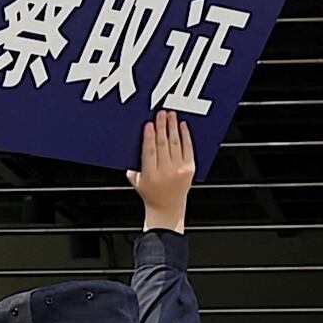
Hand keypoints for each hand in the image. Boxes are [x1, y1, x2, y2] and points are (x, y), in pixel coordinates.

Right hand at [131, 111, 198, 226]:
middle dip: (162, 126)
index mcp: (150, 174)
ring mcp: (179, 169)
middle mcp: (165, 172)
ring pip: (175, 143)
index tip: (149, 124)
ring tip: (171, 115)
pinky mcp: (189, 168)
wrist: (168, 208)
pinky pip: (188, 148)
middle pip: (163, 144)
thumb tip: (132, 145)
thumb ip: (133, 166)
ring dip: (173, 127)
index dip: (149, 136)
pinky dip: (185, 136)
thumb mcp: (137, 182)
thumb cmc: (151, 195)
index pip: (149, 151)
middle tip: (160, 114)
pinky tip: (183, 126)